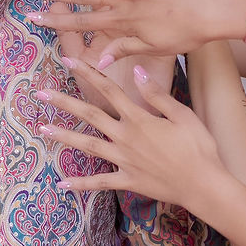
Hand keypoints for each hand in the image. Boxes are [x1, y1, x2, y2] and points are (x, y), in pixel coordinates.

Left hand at [36, 55, 223, 209]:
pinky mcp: (128, 181)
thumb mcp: (182, 114)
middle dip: (64, 103)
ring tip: (43, 130)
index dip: (88, 73)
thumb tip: (136, 71)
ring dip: (64, 137)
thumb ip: (156, 94)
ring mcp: (124, 161)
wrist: (204, 184)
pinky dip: (80, 184)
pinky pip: (100, 182)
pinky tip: (62, 183)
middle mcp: (126, 137)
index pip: (108, 90)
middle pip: (90, 116)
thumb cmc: (199, 147)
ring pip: (88, 146)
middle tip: (41, 94)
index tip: (69, 61)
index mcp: (139, 118)